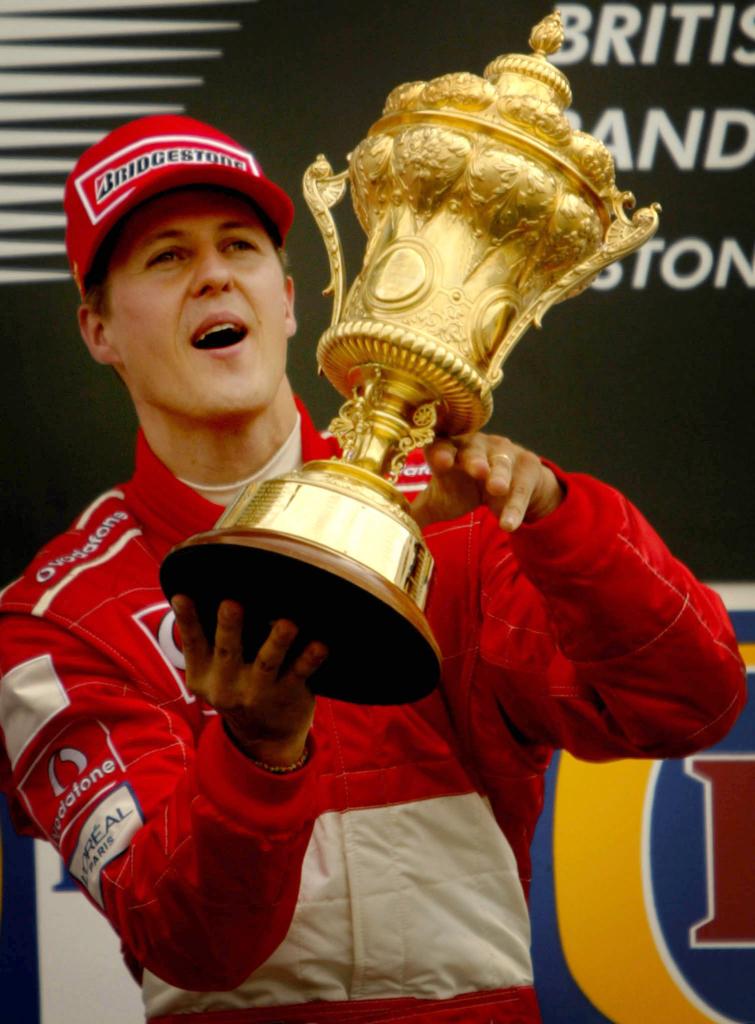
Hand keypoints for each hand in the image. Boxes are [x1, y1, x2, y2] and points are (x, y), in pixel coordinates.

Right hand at [171, 596, 326, 766]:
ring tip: (287, 623)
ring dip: (277, 642)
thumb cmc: (238, 687)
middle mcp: (227, 685)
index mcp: (203, 674)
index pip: (193, 643)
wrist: (264, 739)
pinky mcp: (286, 695)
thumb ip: (211, 644)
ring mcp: (257, 692)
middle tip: (231, 603)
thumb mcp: (214, 675)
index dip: (186, 619)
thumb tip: (215, 592)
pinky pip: (299, 674)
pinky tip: (320, 645)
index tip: (181, 595)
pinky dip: (309, 659)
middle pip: (228, 651)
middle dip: (229, 627)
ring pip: (267, 662)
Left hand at [410, 433, 562, 530]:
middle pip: (473, 448)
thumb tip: (387, 525)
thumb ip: (419, 510)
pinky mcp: (526, 469)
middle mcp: (477, 446)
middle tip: (474, 470)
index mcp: (450, 450)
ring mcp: (504, 455)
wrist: (510, 488)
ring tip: (497, 489)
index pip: (441, 444)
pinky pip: (521, 489)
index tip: (438, 460)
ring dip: (499, 475)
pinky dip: (515, 508)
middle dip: (473, 458)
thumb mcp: (443, 500)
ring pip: (502, 463)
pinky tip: (509, 525)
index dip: (439, 450)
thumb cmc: (466, 488)